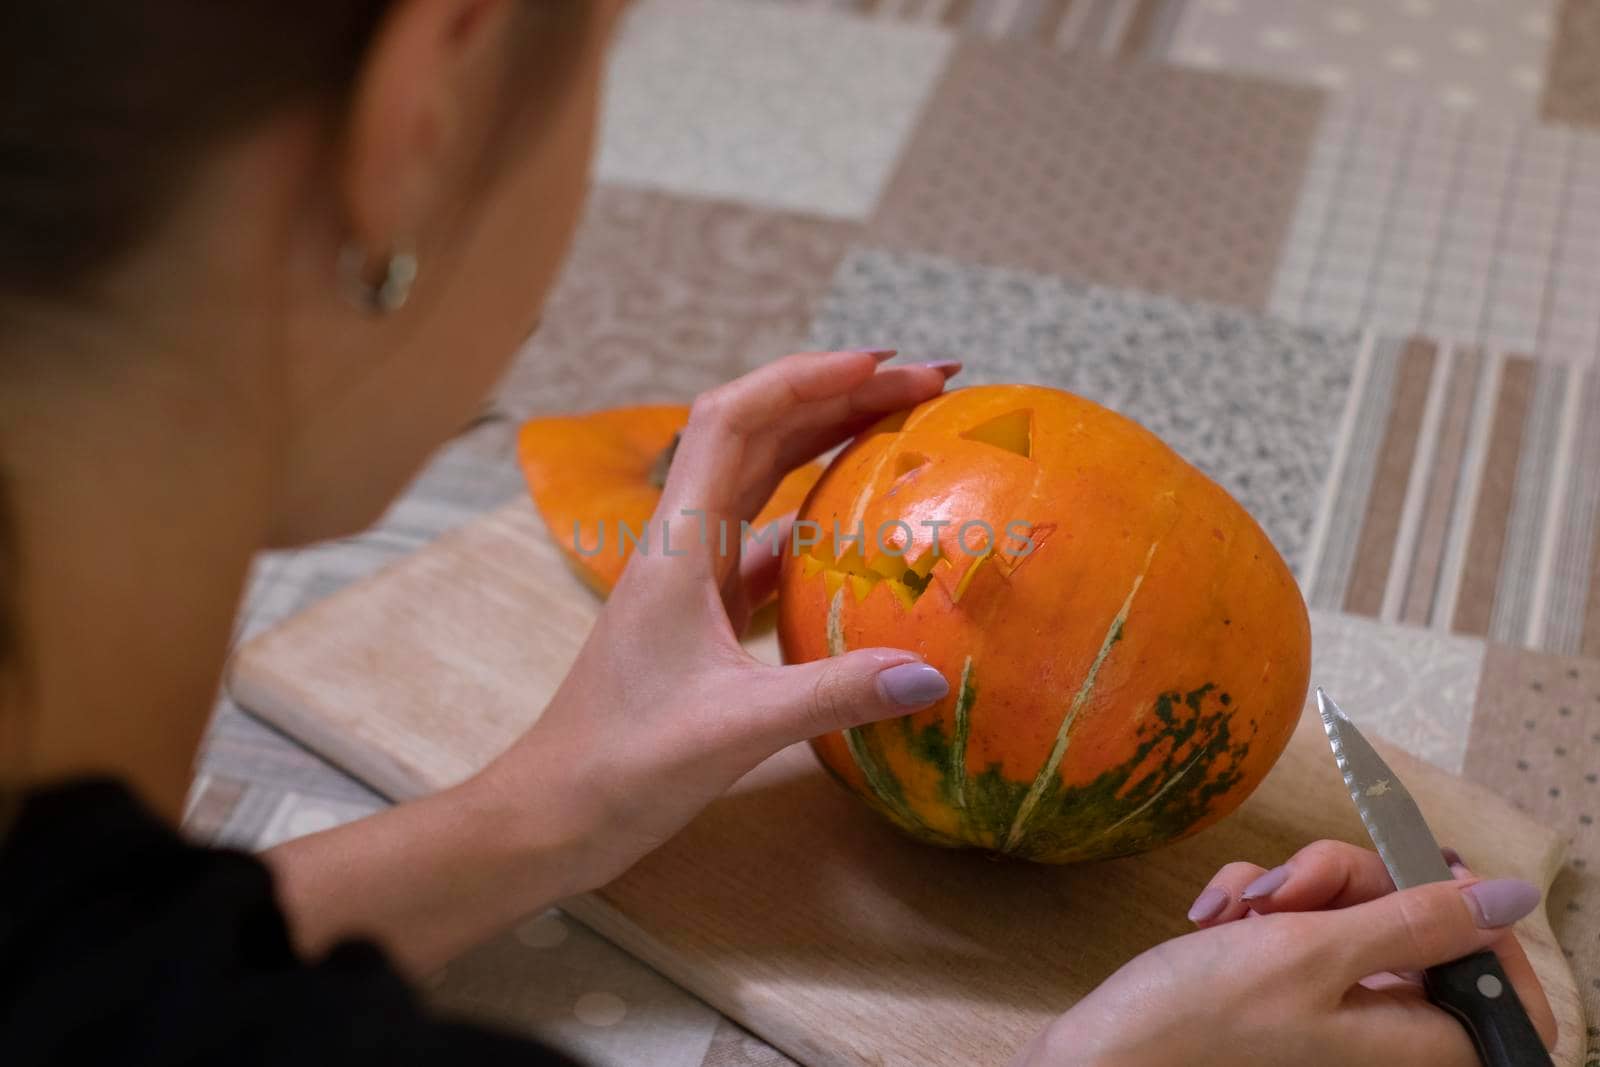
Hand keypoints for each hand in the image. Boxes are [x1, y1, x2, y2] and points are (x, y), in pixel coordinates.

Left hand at [481, 349, 962, 890]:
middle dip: (841, 395)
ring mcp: (692, 578)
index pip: (735, 422)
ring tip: (909, 426)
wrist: (552, 813)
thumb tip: (932, 674)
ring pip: (765, 482)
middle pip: (761, 435)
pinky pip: (768, 542)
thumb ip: (833, 696)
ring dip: (830, 442)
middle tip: (932, 384)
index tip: (884, 366)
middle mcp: (682, 544)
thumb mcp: (735, 731)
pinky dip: (817, 517)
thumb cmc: (621, 765)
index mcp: (677, 546)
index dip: (806, 378)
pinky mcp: (704, 616)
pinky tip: (864, 528)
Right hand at [1015, 840, 1555, 1066]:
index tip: (1418, 872)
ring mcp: (1336, 1007)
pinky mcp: (1290, 988)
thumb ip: (1412, 920)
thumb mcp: (1309, 953)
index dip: (1470, 917)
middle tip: (1290, 885)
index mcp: (1416, 1042)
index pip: (1501, 980)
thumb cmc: (1200, 1018)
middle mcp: (1386, 1029)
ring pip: (1351, 908)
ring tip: (1238, 907)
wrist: (1104, 1052)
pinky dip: (1259, 906)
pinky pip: (1300, 922)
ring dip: (1289, 886)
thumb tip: (1505, 896)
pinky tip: (1218, 917)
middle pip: (1415, 923)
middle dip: (1347, 882)